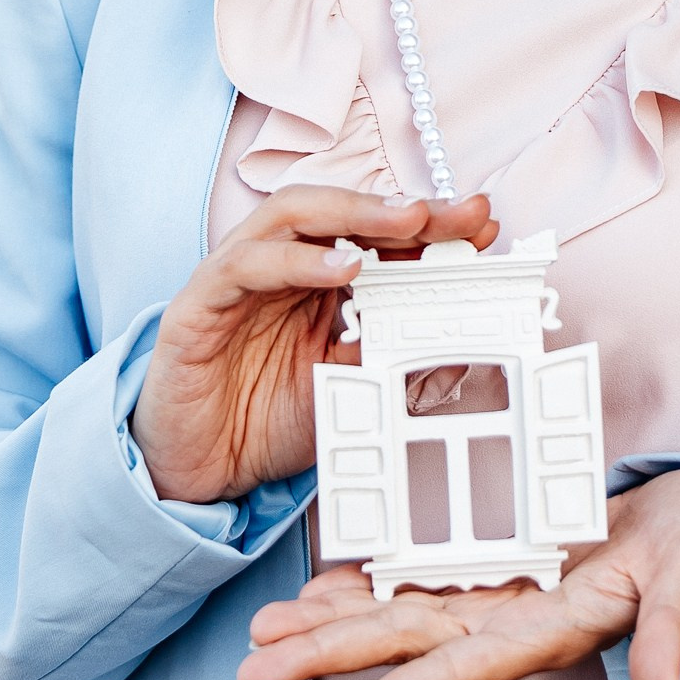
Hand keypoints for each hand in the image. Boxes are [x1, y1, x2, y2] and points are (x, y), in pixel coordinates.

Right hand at [131, 189, 495, 505]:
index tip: (481, 225)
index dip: (427, 226)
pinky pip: (245, 265)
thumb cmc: (265, 420)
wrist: (199, 472)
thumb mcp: (348, 389)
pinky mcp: (198, 304)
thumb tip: (460, 336)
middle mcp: (276, 266)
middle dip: (399, 208)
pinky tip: (339, 269)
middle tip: (452, 212)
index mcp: (314, 280)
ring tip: (407, 222)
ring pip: (290, 216)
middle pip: (338, 211)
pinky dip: (296, 260)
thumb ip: (392, 357)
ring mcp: (235, 277)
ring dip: (353, 214)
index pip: (372, 235)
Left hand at [236, 467, 679, 679]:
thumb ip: (673, 635)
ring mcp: (500, 600)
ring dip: (332, 630)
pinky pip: (420, 583)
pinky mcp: (499, 572)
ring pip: (400, 619)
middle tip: (248, 676)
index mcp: (552, 632)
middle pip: (405, 649)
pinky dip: (368, 589)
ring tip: (262, 638)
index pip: (458, 673)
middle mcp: (511, 625)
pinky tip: (319, 594)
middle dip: (327, 663)